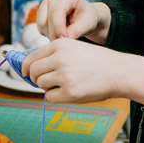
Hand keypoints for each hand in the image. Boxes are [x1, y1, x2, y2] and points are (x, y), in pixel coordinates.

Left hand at [22, 39, 143, 104]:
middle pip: (33, 71)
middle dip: (36, 78)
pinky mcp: (70, 93)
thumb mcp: (75, 48)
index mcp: (60, 45)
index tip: (24, 73)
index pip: (32, 56)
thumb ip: (54, 54)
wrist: (118, 72)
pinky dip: (56, 96)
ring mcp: (64, 76)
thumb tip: (30, 67)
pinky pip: (50, 97)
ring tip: (64, 84)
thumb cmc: (97, 61)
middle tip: (46, 81)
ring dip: (48, 87)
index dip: (25, 66)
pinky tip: (69, 92)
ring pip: (40, 84)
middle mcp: (60, 59)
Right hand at [35, 0, 102, 40]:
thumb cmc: (88, 18)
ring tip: (66, 34)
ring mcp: (46, 3)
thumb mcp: (87, 24)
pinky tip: (59, 32)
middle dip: (55, 34)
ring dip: (52, 34)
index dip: (58, 26)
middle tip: (66, 43)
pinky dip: (48, 34)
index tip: (64, 39)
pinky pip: (40, 28)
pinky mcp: (41, 12)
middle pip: (47, 19)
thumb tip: (62, 39)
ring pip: (42, 24)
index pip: (57, 10)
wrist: (85, 17)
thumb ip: (76, 31)